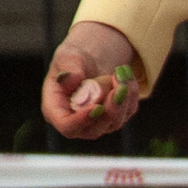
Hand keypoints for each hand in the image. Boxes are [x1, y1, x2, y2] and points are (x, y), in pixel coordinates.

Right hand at [43, 22, 142, 140]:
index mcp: (56, 111)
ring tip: (121, 73)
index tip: (97, 107)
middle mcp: (77, 123)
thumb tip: (70, 78)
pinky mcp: (116, 117)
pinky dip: (130, 92)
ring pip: (115, 122)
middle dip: (110, 108)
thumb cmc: (72, 60)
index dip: (81, 121)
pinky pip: (127, 111)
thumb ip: (66, 69)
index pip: (67, 127)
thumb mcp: (66, 57)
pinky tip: (126, 75)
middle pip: (95, 130)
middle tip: (118, 85)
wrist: (89, 60)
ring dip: (123, 98)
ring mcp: (98, 124)